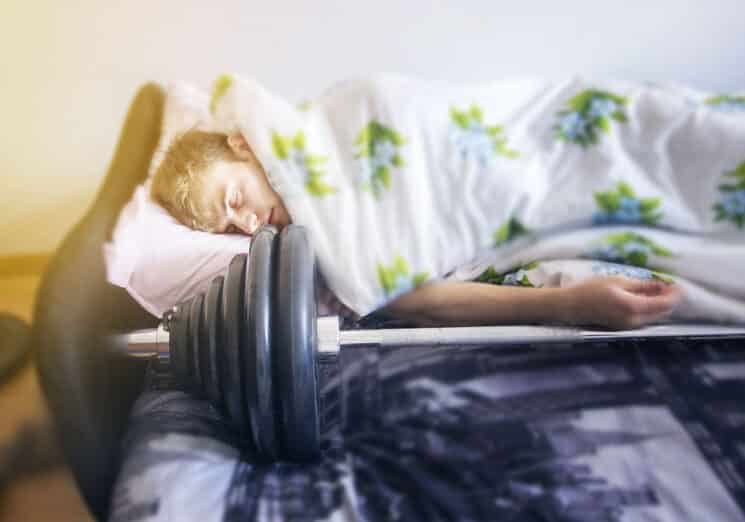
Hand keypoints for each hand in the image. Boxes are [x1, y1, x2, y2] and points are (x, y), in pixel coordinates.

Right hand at [565, 276, 683, 329]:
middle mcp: (635, 321)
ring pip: (654, 316)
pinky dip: (649, 308)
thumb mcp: (618, 281)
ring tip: (656, 288)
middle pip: (662, 312)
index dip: (675, 294)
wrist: (572, 306)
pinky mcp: (625, 327)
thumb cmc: (592, 289)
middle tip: (667, 284)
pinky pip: (644, 318)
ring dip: (659, 303)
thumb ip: (642, 286)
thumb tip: (661, 285)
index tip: (678, 284)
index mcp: (633, 307)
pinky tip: (645, 297)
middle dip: (668, 298)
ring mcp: (630, 326)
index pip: (664, 304)